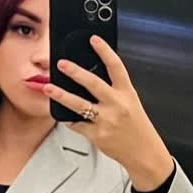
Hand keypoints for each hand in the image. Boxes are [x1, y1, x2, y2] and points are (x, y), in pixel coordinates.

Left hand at [43, 35, 173, 183]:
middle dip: (75, 72)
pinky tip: (63, 116)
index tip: (94, 39)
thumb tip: (91, 80)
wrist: (143, 152)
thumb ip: (114, 91)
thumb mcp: (130, 103)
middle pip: (93, 83)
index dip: (104, 51)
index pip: (116, 66)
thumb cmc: (136, 127)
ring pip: (79, 105)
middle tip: (61, 64)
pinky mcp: (97, 135)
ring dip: (62, 95)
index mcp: (127, 93)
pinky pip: (77, 125)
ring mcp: (106, 120)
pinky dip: (69, 120)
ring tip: (49, 88)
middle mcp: (117, 104)